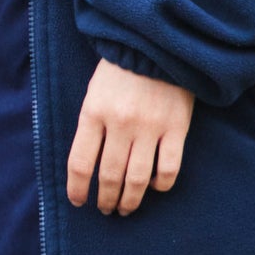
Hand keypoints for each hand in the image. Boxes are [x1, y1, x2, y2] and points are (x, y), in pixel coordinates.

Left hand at [66, 58, 193, 215]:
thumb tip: (88, 166)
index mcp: (93, 113)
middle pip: (110, 176)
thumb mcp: (93, 94)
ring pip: (137, 179)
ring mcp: (150, 128)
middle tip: (106, 209)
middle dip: (105, 199)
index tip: (78, 201)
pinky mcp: (176, 128)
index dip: (77, 188)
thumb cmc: (120, 70)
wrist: (157, 44)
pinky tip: (154, 186)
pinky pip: (169, 168)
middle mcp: (120, 124)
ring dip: (130, 200)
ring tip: (125, 209)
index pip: (80, 163)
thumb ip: (91, 126)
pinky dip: (160, 184)